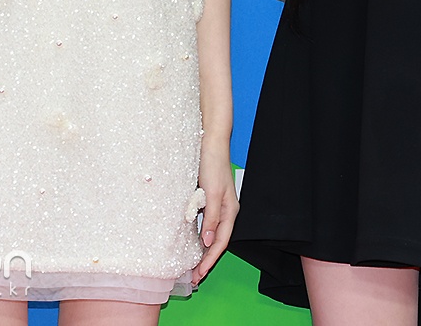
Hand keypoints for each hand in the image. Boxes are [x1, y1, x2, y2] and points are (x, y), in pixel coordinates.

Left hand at [192, 137, 238, 284]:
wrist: (210, 142)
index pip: (221, 242)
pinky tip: (190, 242)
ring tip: (191, 266)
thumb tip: (207, 242)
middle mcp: (225, 210)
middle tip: (193, 278)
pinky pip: (204, 224)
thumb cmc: (213, 164)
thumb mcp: (212, 193)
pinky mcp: (208, 199)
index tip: (199, 275)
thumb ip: (211, 218)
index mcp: (230, 210)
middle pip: (217, 241)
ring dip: (202, 251)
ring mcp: (217, 205)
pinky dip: (198, 236)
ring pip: (210, 234)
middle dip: (206, 261)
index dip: (210, 260)